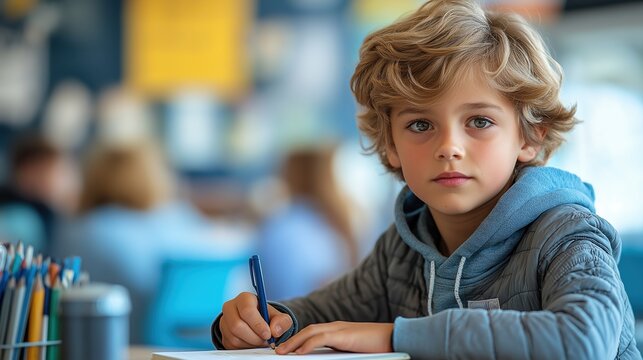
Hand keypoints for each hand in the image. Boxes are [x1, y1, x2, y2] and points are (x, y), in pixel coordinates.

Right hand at [219, 292, 292, 348]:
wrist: (256, 322)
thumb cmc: (266, 316)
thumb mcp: (279, 317)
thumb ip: (282, 321)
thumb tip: (275, 330)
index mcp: (244, 298)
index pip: (247, 311)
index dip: (257, 324)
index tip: (267, 334)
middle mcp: (230, 308)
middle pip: (237, 326)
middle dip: (254, 337)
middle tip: (266, 340)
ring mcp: (224, 322)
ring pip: (234, 337)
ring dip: (251, 343)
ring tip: (261, 341)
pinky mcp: (223, 334)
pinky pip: (232, 345)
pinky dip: (245, 347)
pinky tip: (253, 343)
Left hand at [275, 321, 393, 354]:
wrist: (396, 338)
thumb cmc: (378, 348)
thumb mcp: (353, 351)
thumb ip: (340, 353)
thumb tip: (323, 358)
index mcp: (339, 331)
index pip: (314, 333)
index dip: (299, 340)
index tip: (288, 349)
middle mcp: (337, 327)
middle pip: (308, 330)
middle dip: (292, 340)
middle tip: (278, 350)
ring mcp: (341, 329)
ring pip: (311, 332)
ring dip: (294, 341)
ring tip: (282, 352)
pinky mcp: (345, 334)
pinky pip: (322, 338)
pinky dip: (308, 344)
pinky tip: (299, 353)